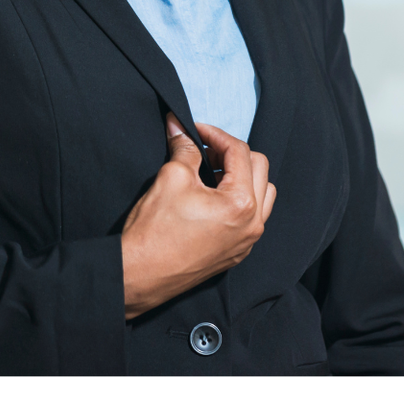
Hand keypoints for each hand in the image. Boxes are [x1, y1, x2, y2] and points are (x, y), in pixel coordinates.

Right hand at [120, 114, 275, 318]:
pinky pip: (252, 217)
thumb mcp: (171, 178)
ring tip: (211, 171)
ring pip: (262, 193)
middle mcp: (252, 224)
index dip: (215, 134)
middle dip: (231, 152)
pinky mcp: (236, 252)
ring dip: (241, 175)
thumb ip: (184, 148)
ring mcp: (246, 241)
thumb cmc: (155, 231)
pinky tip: (212, 195)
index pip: (239, 152)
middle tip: (203, 149)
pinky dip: (239, 198)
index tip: (195, 129)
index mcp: (241, 204)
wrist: (141, 274)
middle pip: (259, 168)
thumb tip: (180, 127)